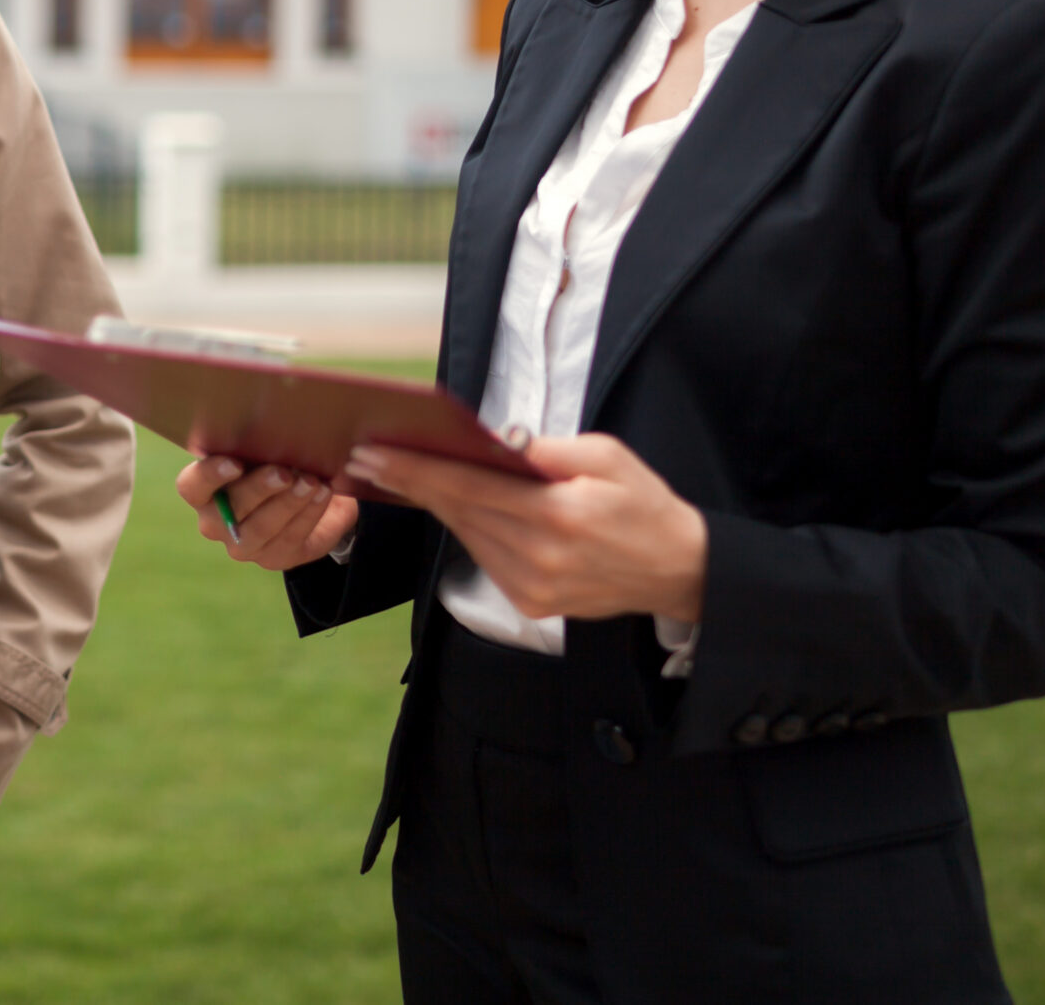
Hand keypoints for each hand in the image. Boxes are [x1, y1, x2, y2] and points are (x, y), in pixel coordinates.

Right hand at [175, 455, 358, 570]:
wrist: (303, 497)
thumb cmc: (270, 463)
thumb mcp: (261, 451)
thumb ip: (258, 442)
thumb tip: (276, 421)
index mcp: (202, 490)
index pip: (192, 486)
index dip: (210, 475)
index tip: (235, 463)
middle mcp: (215, 522)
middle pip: (231, 508)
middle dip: (260, 489)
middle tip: (284, 472)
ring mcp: (243, 545)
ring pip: (262, 529)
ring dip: (289, 503)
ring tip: (312, 482)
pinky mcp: (273, 558)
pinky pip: (290, 538)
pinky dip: (309, 514)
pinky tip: (323, 494)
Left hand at [346, 435, 706, 622]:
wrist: (678, 570)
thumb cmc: (643, 503)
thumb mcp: (607, 457)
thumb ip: (547, 450)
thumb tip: (494, 440)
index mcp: (559, 514)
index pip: (470, 485)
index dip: (417, 469)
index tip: (375, 453)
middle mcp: (540, 557)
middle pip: (458, 511)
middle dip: (409, 482)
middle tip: (366, 458)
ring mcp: (534, 588)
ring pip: (465, 535)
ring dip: (432, 504)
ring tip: (396, 474)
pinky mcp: (531, 605)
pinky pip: (484, 558)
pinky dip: (465, 529)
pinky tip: (446, 504)